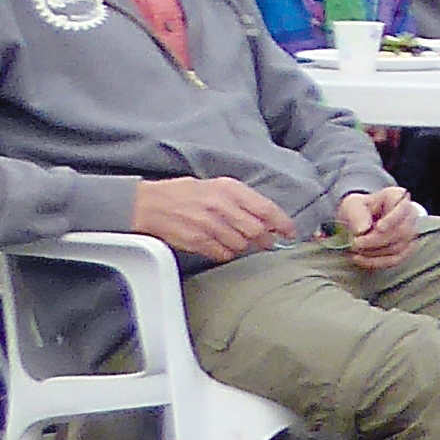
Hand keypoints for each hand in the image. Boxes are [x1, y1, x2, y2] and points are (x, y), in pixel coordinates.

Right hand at [131, 175, 297, 261]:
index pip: (266, 209)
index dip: (282, 223)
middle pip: (257, 230)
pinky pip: (223, 253)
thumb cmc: (183, 194)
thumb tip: (266, 217)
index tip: (289, 232)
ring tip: (233, 239)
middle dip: (264, 239)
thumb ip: (241, 200)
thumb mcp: (215, 187)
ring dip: (243, 246)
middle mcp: (221, 205)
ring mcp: (209, 224)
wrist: (149, 204)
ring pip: (241, 244)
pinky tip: (218, 245)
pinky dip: (225, 253)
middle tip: (264, 241)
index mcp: (228, 188)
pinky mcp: (198, 240)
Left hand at [339, 186, 420, 269]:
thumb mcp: (352, 205)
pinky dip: (377, 262)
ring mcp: (410, 233)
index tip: (378, 228)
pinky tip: (361, 259)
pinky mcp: (406, 250)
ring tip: (356, 251)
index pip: (403, 208)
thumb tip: (362, 229)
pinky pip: (396, 259)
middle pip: (402, 232)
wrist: (360, 220)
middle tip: (356, 243)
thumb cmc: (358, 209)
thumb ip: (356, 214)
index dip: (393, 220)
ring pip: (399, 247)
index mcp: (397, 197)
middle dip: (377, 241)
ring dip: (375, 253)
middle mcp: (409, 215)